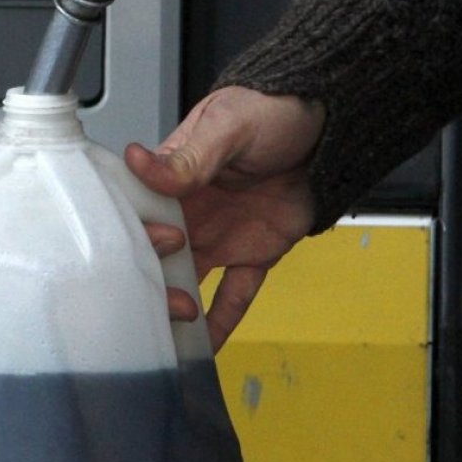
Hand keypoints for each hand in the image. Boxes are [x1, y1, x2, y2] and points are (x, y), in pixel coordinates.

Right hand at [127, 87, 324, 349]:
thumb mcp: (227, 126)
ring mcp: (220, 237)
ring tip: (176, 329)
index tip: (147, 244)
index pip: (137, 215)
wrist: (326, 124)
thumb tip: (140, 161)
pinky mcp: (253, 255)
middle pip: (156, 257)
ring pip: (188, 283)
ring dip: (178, 308)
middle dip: (154, 279)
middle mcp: (188, 214)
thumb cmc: (269, 110)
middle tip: (165, 290)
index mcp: (171, 181)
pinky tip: (206, 351)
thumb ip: (187, 156)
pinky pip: (234, 295)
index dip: (136, 235)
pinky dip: (222, 323)